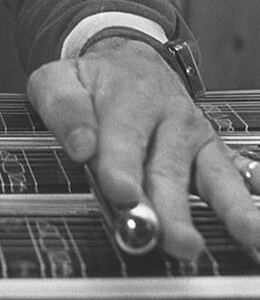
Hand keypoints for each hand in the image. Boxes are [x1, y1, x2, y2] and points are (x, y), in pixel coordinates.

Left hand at [27, 36, 259, 258]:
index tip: (122, 192)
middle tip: (174, 239)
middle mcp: (169, 118)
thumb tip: (79, 145)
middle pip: (168, 167)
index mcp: (128, 97)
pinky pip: (237, 171)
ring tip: (247, 233)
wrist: (127, 59)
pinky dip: (250, 192)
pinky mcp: (213, 153)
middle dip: (172, 206)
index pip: (123, 134)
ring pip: (213, 174)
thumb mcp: (59, 79)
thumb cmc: (92, 80)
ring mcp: (195, 137)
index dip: (122, 164)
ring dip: (230, 206)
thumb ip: (64, 109)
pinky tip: (258, 218)